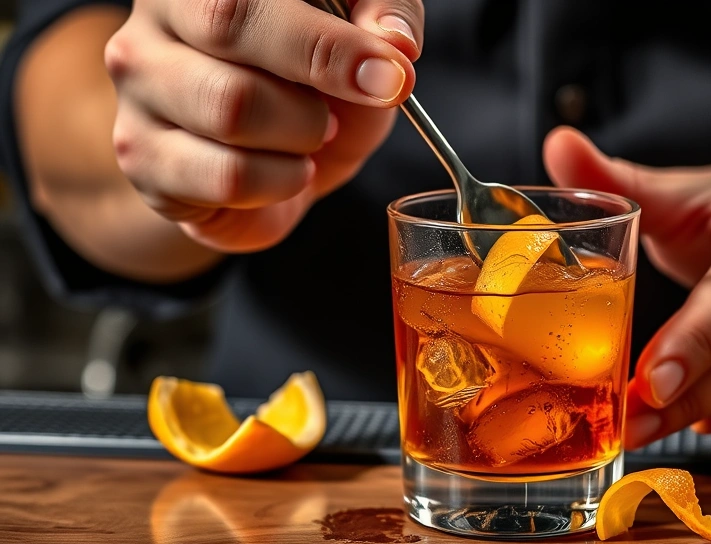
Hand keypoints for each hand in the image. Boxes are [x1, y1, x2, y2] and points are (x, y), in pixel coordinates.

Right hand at [105, 0, 422, 251]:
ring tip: (311, 137)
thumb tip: (395, 42)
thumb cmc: (315, 83)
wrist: (272, 163)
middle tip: (340, 114)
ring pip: (229, 107)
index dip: (326, 40)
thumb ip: (385, 15)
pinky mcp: (141, 156)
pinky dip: (280, 181)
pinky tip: (288, 172)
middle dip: (312, 83)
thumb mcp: (364, 39)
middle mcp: (154, 19)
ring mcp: (137, 88)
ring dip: (300, 136)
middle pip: (227, 28)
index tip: (389, 76)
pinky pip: (225, 175)